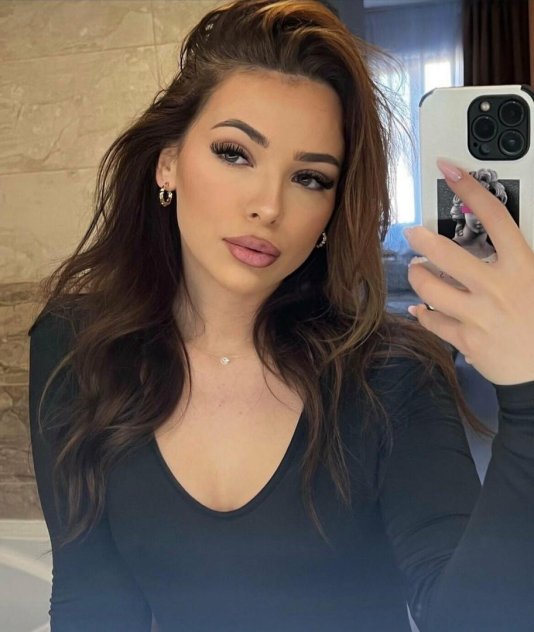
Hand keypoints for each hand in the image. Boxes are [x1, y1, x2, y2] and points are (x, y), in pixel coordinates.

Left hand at [404, 158, 533, 385]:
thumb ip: (513, 261)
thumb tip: (488, 241)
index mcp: (521, 266)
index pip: (494, 217)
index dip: (470, 189)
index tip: (449, 170)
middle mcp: (497, 287)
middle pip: (447, 253)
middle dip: (422, 239)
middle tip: (412, 233)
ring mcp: (479, 315)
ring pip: (430, 287)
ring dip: (417, 276)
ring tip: (417, 270)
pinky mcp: (466, 340)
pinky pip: (432, 320)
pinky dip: (423, 312)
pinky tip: (421, 308)